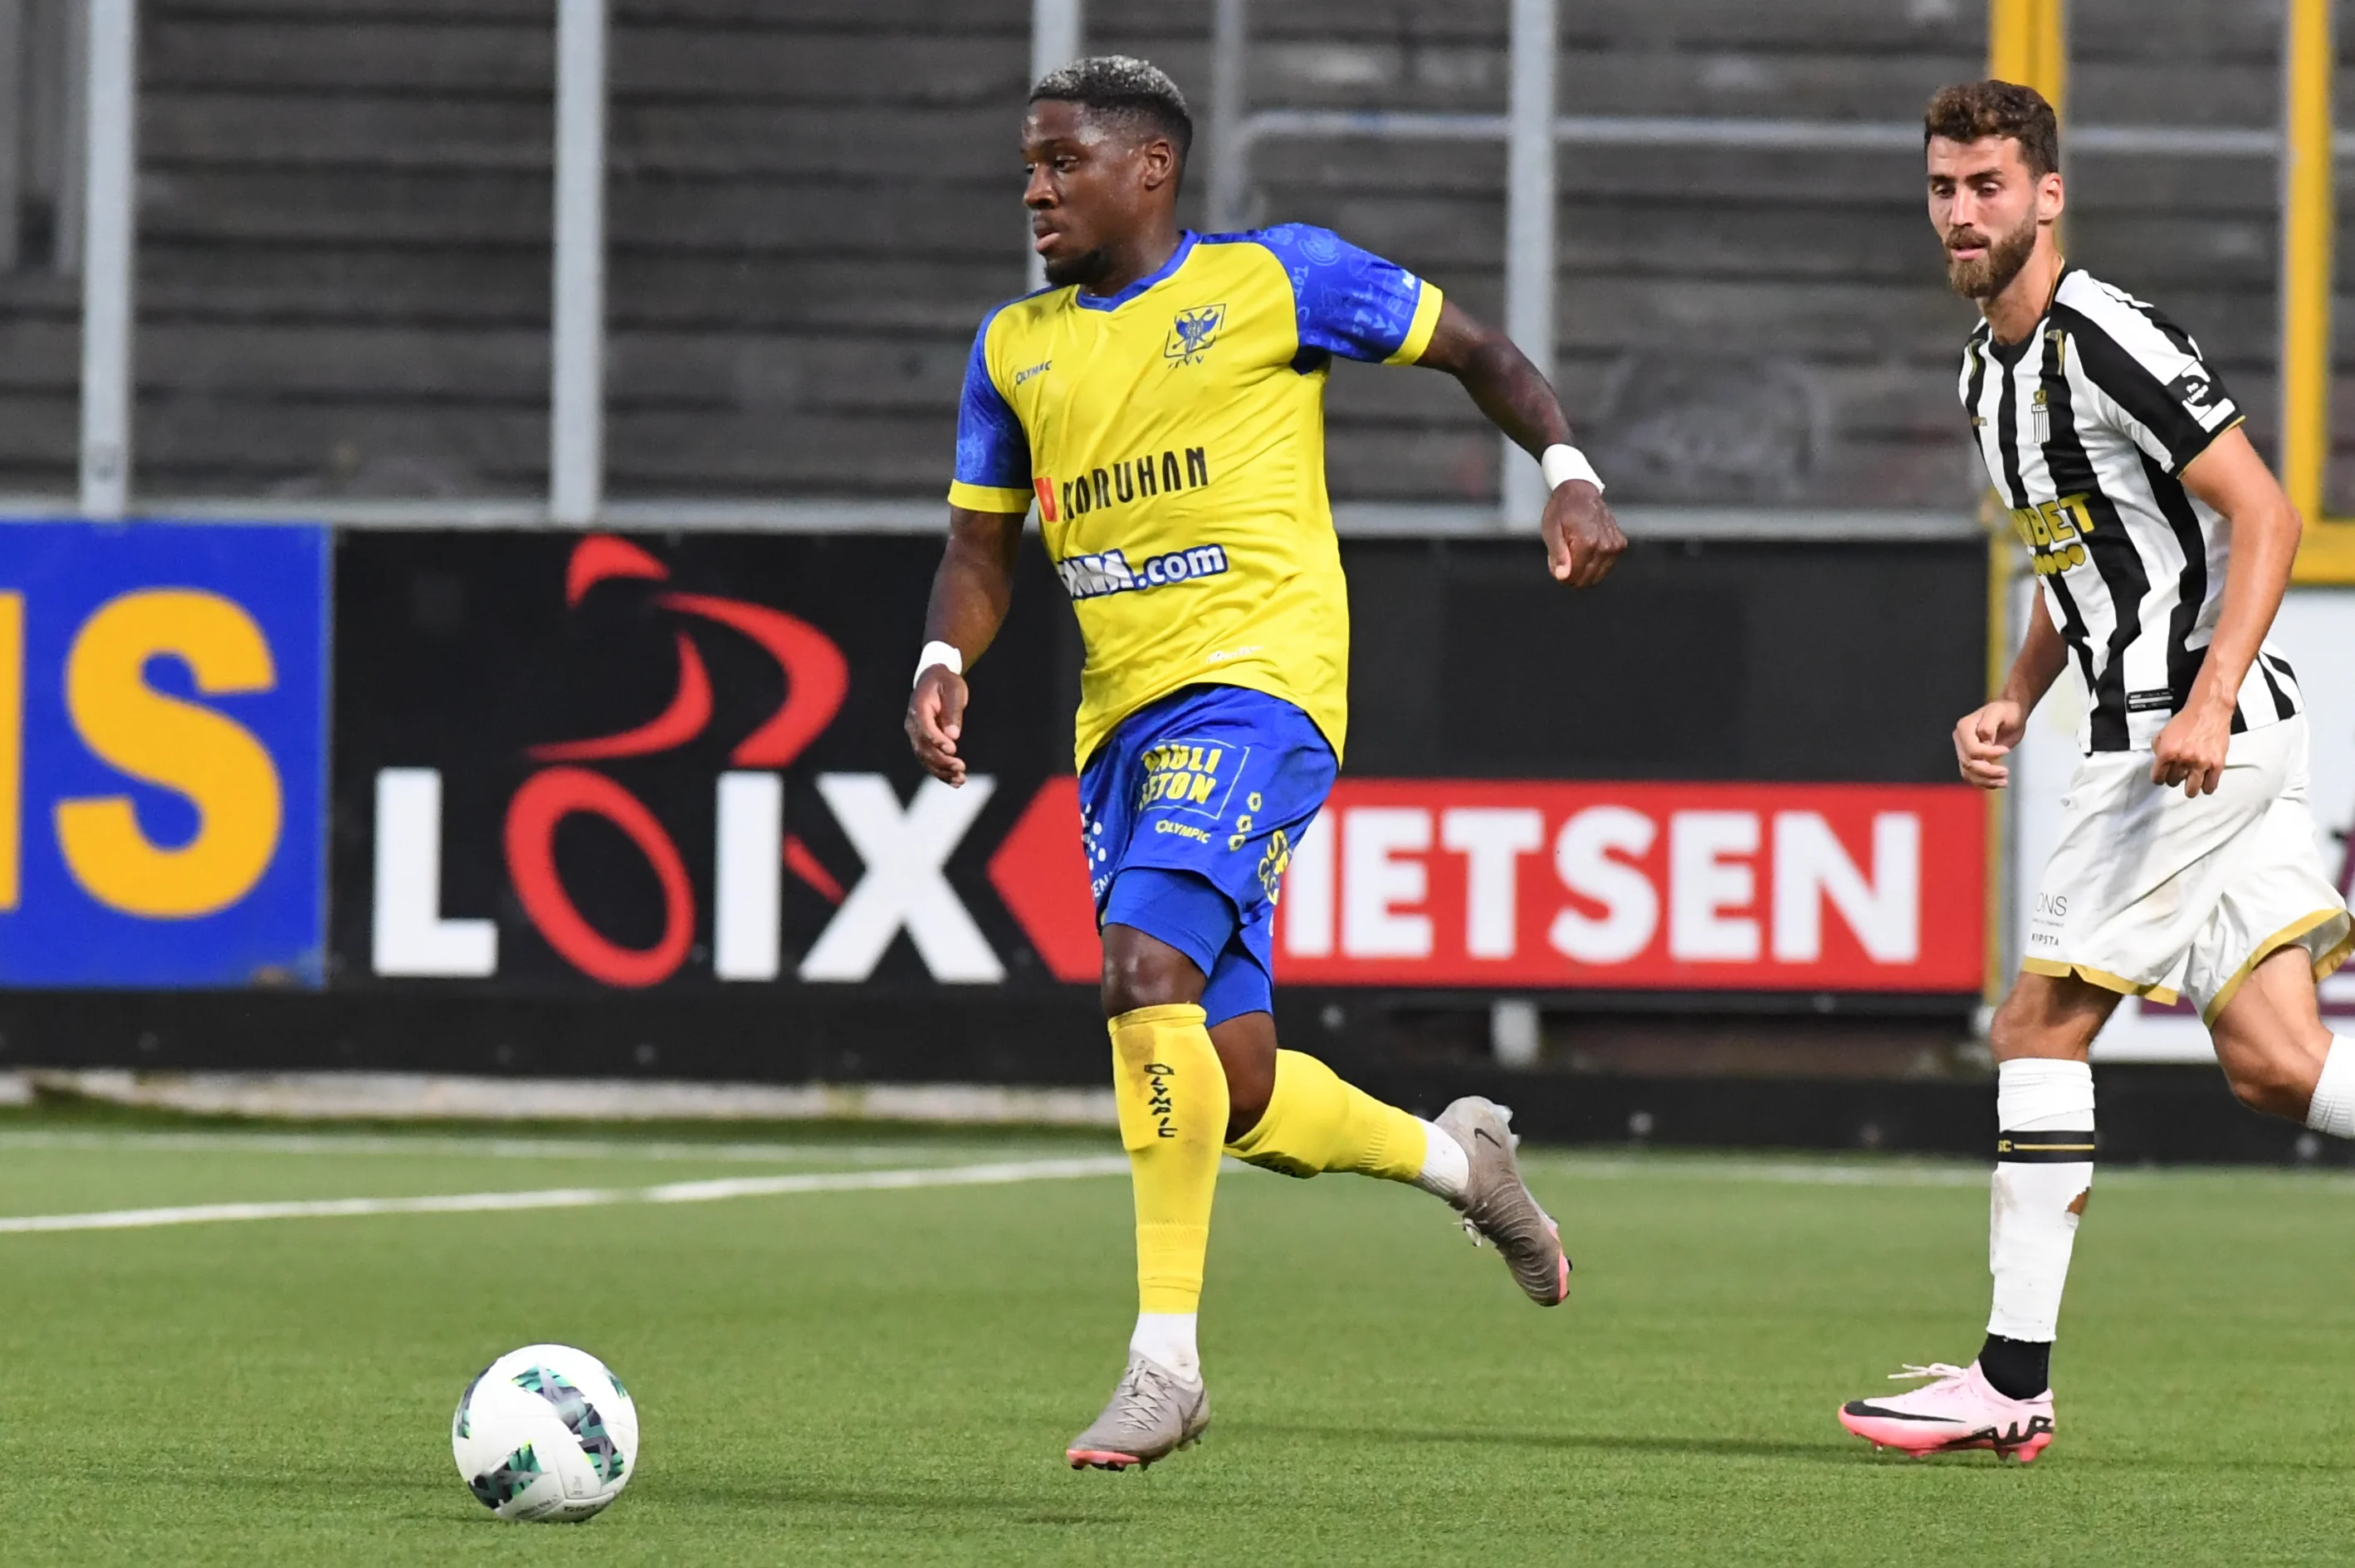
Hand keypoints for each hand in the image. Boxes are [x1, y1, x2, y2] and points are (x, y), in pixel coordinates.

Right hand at [905, 665, 969, 785]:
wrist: (933, 680)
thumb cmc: (946, 683)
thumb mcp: (954, 689)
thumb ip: (953, 711)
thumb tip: (953, 735)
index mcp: (918, 708)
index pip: (925, 728)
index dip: (937, 740)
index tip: (953, 750)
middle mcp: (912, 724)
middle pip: (923, 747)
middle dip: (941, 760)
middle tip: (960, 768)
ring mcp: (915, 735)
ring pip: (924, 758)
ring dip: (941, 771)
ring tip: (960, 780)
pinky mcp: (922, 743)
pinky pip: (929, 760)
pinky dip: (941, 772)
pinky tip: (955, 781)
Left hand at [1542, 481, 1625, 586]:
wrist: (1580, 491)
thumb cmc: (1563, 510)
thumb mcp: (1551, 531)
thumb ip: (1557, 556)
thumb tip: (1563, 577)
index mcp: (1588, 542)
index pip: (1574, 577)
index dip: (1561, 573)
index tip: (1556, 561)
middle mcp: (1605, 546)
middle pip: (1587, 579)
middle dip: (1573, 572)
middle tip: (1564, 554)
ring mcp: (1615, 546)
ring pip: (1597, 576)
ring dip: (1584, 568)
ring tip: (1575, 548)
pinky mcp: (1621, 545)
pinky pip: (1605, 566)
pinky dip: (1595, 561)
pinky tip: (1588, 546)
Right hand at [1953, 699, 2025, 789]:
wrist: (2010, 714)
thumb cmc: (2007, 711)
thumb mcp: (1999, 712)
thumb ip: (1989, 724)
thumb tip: (1983, 738)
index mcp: (1964, 727)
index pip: (1972, 749)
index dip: (1989, 754)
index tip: (2006, 751)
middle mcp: (1961, 739)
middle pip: (1969, 763)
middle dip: (1988, 771)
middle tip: (2006, 772)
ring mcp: (1964, 750)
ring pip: (1968, 773)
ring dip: (1986, 780)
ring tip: (2003, 782)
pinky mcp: (1971, 759)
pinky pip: (1972, 776)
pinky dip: (1984, 782)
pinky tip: (1998, 783)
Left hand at [2151, 699, 2231, 797]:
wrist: (2209, 710)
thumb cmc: (2188, 720)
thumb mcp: (2164, 733)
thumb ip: (2158, 749)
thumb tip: (2159, 764)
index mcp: (2167, 752)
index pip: (2157, 777)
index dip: (2159, 778)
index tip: (2162, 778)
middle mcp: (2183, 759)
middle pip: (2173, 782)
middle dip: (2174, 779)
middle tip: (2178, 774)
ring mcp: (2201, 763)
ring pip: (2191, 789)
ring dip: (2190, 788)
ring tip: (2191, 784)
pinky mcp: (2217, 764)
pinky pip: (2210, 786)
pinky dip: (2207, 787)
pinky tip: (2205, 783)